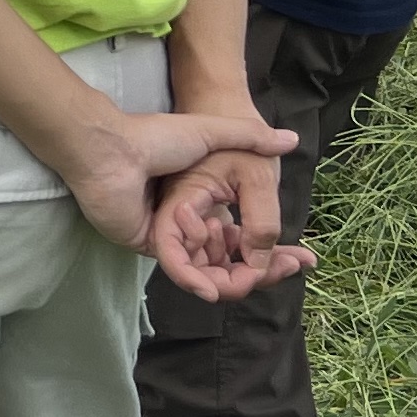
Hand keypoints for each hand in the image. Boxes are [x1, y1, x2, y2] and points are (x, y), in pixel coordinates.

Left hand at [62, 101, 294, 261]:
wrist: (111, 145)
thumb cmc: (158, 135)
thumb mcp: (214, 133)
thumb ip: (252, 138)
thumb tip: (290, 140)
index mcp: (204, 202)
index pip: (246, 238)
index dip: (275, 249)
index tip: (306, 256)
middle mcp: (189, 224)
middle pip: (232, 261)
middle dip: (267, 268)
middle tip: (295, 265)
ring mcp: (169, 237)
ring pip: (210, 272)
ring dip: (236, 275)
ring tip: (256, 267)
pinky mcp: (150, 245)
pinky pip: (179, 270)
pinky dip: (197, 279)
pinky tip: (214, 284)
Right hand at [148, 141, 315, 303]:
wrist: (225, 111)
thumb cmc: (239, 138)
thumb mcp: (258, 176)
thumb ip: (260, 222)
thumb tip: (259, 263)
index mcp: (180, 204)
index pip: (176, 256)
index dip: (197, 280)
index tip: (243, 282)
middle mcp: (181, 220)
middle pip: (200, 268)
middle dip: (243, 277)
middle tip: (289, 266)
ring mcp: (196, 225)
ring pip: (218, 264)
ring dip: (257, 268)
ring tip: (298, 258)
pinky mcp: (210, 225)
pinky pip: (229, 252)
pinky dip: (256, 257)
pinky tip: (289, 254)